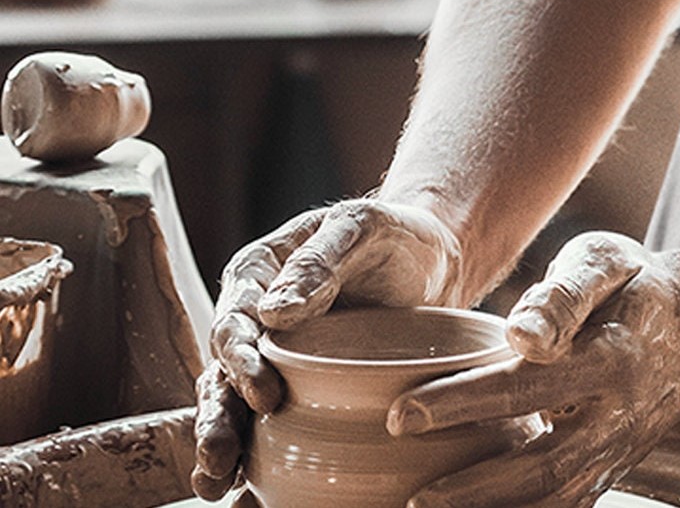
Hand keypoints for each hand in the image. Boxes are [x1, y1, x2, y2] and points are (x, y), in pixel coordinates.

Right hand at [191, 198, 463, 499]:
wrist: (434, 264)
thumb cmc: (397, 235)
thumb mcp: (365, 228)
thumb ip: (321, 260)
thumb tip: (273, 313)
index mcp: (258, 275)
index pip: (235, 322)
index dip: (240, 361)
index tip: (265, 395)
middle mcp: (255, 322)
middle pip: (221, 375)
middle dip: (215, 419)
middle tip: (220, 460)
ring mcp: (274, 361)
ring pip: (234, 408)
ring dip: (222, 446)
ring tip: (219, 487)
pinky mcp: (298, 392)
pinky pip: (269, 428)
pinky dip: (255, 462)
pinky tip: (249, 494)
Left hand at [388, 232, 679, 507]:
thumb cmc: (635, 282)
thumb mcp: (603, 260)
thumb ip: (563, 295)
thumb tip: (520, 334)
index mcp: (612, 355)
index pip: (528, 385)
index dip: (463, 403)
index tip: (403, 414)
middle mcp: (620, 414)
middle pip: (543, 465)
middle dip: (473, 486)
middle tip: (411, 495)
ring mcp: (621, 449)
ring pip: (558, 499)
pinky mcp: (617, 467)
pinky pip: (571, 506)